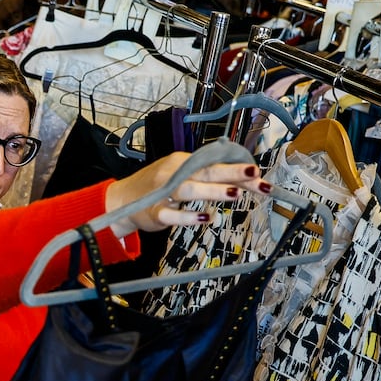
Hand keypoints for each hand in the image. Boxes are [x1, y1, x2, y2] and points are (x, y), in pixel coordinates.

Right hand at [104, 152, 271, 237]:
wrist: (121, 200)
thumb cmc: (157, 186)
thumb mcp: (180, 174)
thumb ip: (207, 176)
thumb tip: (244, 179)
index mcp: (182, 162)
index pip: (214, 163)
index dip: (236, 169)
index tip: (258, 174)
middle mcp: (173, 173)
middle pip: (204, 171)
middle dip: (230, 172)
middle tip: (253, 174)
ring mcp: (162, 193)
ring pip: (189, 189)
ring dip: (212, 191)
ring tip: (234, 193)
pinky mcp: (154, 212)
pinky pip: (171, 214)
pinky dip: (188, 217)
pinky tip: (205, 218)